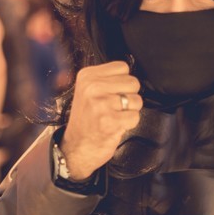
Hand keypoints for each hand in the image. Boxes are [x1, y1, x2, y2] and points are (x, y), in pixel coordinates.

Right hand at [61, 61, 142, 179]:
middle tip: (115, 108)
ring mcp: (101, 104)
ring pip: (136, 100)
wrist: (76, 147)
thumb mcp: (87, 91)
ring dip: (130, 111)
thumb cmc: (86, 121)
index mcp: (87, 76)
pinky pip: (135, 117)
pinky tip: (116, 126)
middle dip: (129, 96)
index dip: (123, 82)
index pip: (122, 67)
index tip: (112, 93)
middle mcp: (92, 88)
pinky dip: (129, 124)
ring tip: (115, 117)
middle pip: (133, 82)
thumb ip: (106, 80)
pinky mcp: (110, 121)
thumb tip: (129, 75)